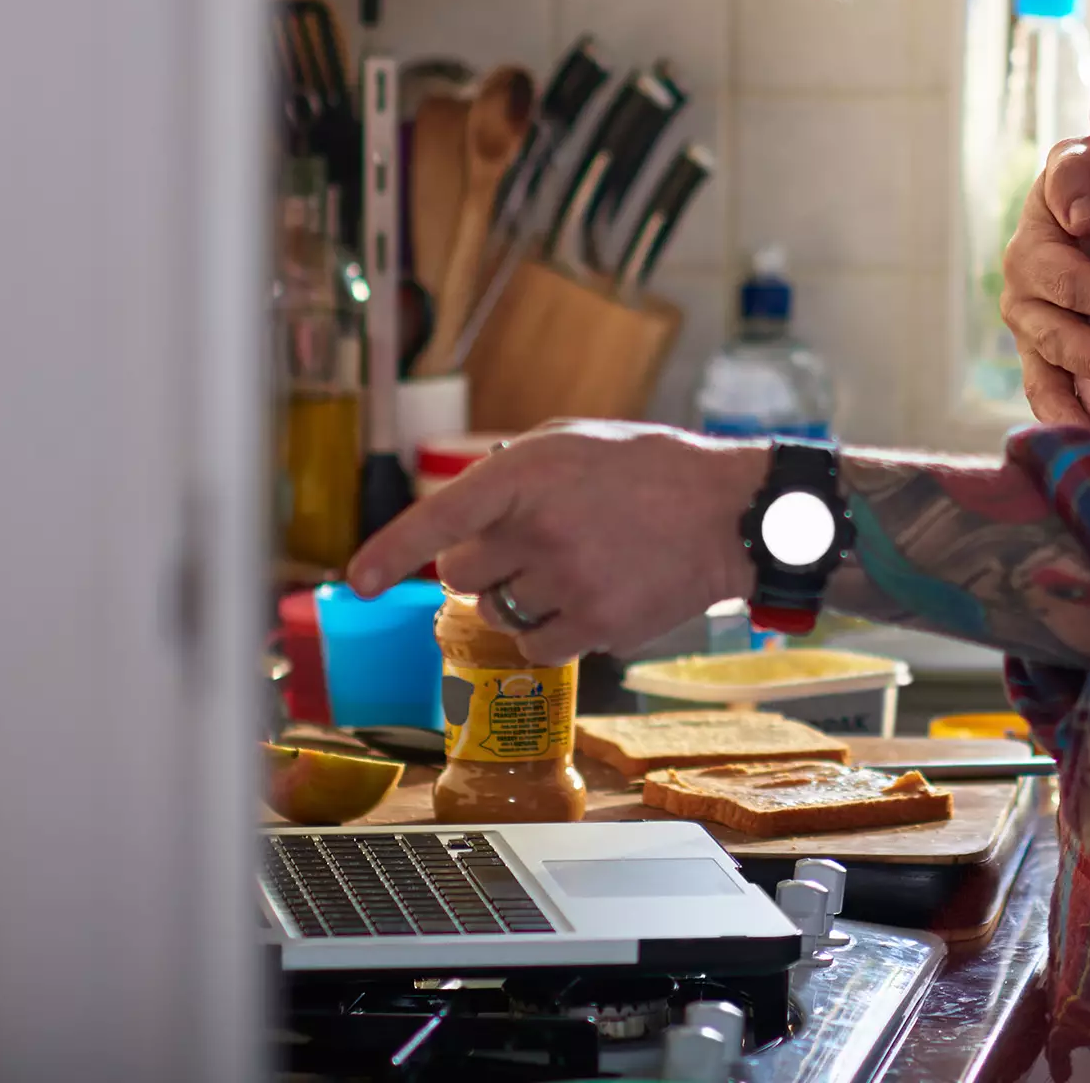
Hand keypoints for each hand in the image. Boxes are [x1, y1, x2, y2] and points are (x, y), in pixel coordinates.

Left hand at [346, 421, 764, 666]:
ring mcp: (570, 580)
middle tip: (534, 545)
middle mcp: (542, 527)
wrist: (730, 512)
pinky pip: (538, 648)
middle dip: (485, 565)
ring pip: (499, 614)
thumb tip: (450, 521)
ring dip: (523, 599)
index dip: (392, 552)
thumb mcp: (574, 441)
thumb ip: (508, 471)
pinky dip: (556, 632)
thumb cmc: (649, 470)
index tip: (359, 583)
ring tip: (580, 566)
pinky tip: (598, 595)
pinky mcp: (597, 625)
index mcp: (530, 471)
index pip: (442, 516)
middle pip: (461, 575)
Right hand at [1000, 138, 1089, 427]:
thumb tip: (1085, 219)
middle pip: (1054, 335)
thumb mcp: (1077, 161)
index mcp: (1031, 250)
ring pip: (1045, 376)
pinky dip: (1067, 425)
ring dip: (1079, 402)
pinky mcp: (1042, 364)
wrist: (1082, 204)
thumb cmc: (1088, 183)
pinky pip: (1046, 400)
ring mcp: (1030, 336)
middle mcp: (1022, 298)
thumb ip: (1074, 178)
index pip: (1067, 280)